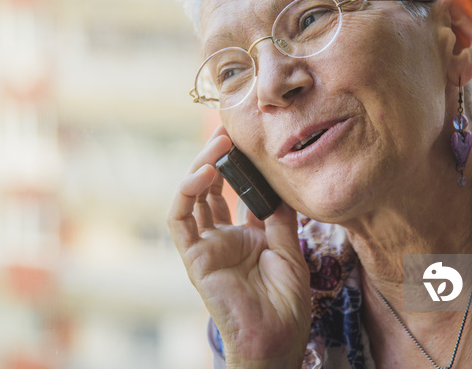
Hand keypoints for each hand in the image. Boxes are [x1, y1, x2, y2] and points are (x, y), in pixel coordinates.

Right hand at [167, 127, 311, 368]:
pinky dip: (187, 194)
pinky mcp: (194, 258)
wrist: (276, 340)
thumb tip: (279, 182)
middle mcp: (223, 237)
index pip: (237, 192)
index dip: (240, 166)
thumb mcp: (290, 250)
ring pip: (192, 198)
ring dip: (201, 167)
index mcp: (247, 236)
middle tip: (229, 130)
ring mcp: (207, 246)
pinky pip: (180, 221)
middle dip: (218, 158)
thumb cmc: (286, 304)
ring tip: (218, 143)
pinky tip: (203, 173)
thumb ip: (280, 217)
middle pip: (212, 189)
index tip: (248, 139)